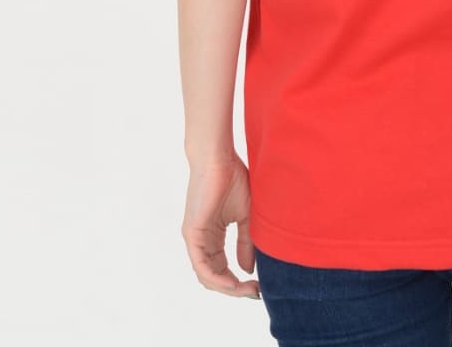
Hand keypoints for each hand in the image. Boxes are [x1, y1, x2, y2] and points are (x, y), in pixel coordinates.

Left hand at [181, 153, 260, 298]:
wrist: (219, 158)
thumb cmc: (232, 178)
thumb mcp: (245, 216)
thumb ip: (245, 242)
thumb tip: (247, 269)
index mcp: (212, 237)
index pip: (222, 269)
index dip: (239, 283)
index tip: (259, 286)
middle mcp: (201, 242)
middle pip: (214, 278)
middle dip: (235, 289)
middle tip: (255, 292)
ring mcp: (195, 239)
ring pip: (207, 276)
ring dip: (228, 288)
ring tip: (247, 289)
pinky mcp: (192, 234)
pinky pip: (201, 266)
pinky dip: (217, 279)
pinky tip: (233, 283)